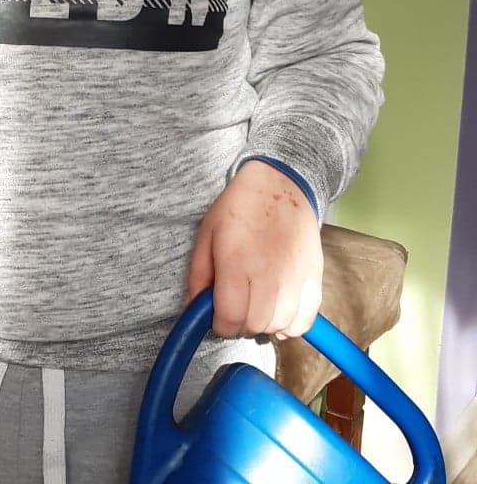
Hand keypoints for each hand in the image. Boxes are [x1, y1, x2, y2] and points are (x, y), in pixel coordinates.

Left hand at [186, 160, 322, 339]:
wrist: (279, 183)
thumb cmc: (239, 208)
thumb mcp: (207, 234)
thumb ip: (198, 276)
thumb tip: (194, 310)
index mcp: (236, 262)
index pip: (229, 318)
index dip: (220, 326)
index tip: (218, 318)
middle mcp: (269, 274)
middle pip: (255, 325)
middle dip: (240, 325)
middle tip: (236, 309)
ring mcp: (296, 277)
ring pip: (280, 326)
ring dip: (265, 324)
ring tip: (256, 306)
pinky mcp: (315, 276)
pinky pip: (306, 319)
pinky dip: (292, 324)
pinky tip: (280, 312)